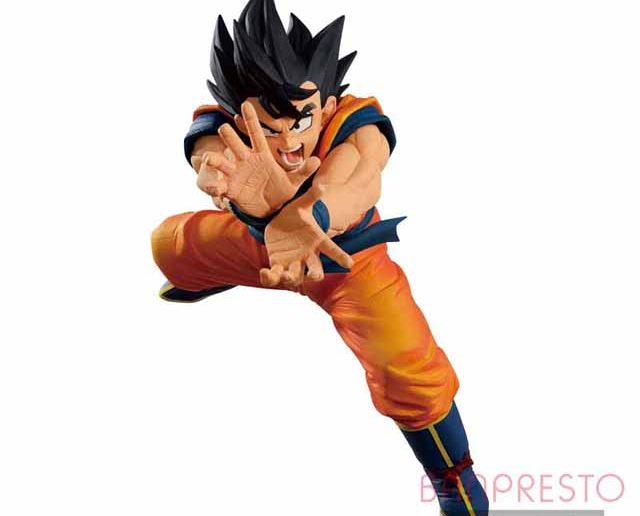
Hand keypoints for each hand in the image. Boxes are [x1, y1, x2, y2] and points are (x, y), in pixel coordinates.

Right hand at [197, 101, 319, 216]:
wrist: (271, 211)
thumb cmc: (282, 192)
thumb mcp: (294, 183)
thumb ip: (303, 171)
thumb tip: (316, 160)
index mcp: (261, 156)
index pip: (256, 135)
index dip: (251, 120)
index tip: (245, 103)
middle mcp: (246, 161)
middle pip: (234, 143)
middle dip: (228, 135)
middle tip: (224, 128)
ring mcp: (235, 174)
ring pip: (221, 162)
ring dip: (214, 159)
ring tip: (210, 158)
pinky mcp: (229, 189)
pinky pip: (218, 186)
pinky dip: (214, 186)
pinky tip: (217, 189)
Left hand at [259, 186, 352, 288]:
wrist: (280, 224)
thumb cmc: (296, 215)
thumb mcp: (302, 204)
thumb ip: (312, 197)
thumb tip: (321, 185)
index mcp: (316, 241)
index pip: (331, 249)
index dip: (340, 257)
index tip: (349, 264)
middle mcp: (306, 256)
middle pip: (315, 269)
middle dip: (315, 274)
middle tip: (315, 276)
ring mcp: (292, 263)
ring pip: (295, 277)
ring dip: (291, 278)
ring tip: (284, 275)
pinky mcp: (277, 265)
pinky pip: (275, 277)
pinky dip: (269, 278)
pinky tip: (263, 272)